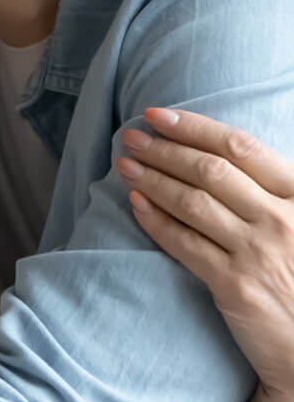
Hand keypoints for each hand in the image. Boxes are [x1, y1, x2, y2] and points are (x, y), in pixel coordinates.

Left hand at [116, 107, 293, 401]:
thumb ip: (270, 191)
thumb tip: (212, 152)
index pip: (240, 147)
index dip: (194, 126)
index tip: (157, 115)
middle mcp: (283, 220)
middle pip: (210, 170)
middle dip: (164, 148)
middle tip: (130, 136)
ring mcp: (259, 253)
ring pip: (192, 202)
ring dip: (152, 178)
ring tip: (124, 165)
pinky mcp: (235, 286)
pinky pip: (183, 243)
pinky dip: (155, 219)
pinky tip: (135, 203)